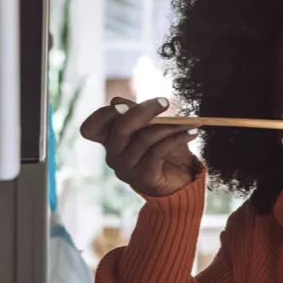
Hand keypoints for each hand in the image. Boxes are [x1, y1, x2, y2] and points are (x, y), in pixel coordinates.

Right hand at [79, 97, 197, 197]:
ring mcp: (127, 169)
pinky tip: (192, 133)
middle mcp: (113, 156)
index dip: (102, 115)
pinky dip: (177, 139)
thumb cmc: (163, 150)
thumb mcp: (150, 127)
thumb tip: (118, 101)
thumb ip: (135, 114)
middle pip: (121, 128)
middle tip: (165, 102)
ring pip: (144, 138)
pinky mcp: (144, 178)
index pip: (90, 129)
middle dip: (143, 111)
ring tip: (189, 122)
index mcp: (110, 141)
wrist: (180, 180)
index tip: (124, 106)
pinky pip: (159, 151)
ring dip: (170, 126)